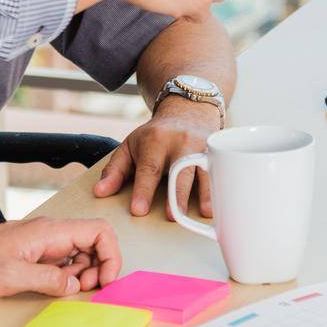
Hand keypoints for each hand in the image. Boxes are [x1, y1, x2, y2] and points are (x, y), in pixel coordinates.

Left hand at [0, 217, 121, 299]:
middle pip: (93, 243)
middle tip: (83, 291)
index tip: (104, 280)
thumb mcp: (10, 275)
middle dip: (98, 268)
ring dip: (83, 274)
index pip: (98, 231)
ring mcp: (41, 244)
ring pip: (79, 254)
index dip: (110, 255)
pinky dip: (67, 277)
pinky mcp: (32, 255)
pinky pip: (61, 263)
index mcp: (49, 232)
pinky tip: (56, 288)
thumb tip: (74, 285)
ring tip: (69, 291)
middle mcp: (49, 234)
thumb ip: (47, 279)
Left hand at [93, 98, 220, 217]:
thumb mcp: (130, 146)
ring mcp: (202, 147)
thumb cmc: (155, 136)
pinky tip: (226, 204)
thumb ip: (115, 171)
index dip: (143, 190)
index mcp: (155, 141)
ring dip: (206, 192)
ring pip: (205, 170)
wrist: (187, 110)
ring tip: (205, 213)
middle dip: (176, 194)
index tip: (138, 210)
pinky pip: (223, 170)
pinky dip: (223, 187)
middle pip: (179, 170)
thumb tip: (100, 193)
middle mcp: (180, 143)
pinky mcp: (218, 152)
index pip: (148, 168)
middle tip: (172, 216)